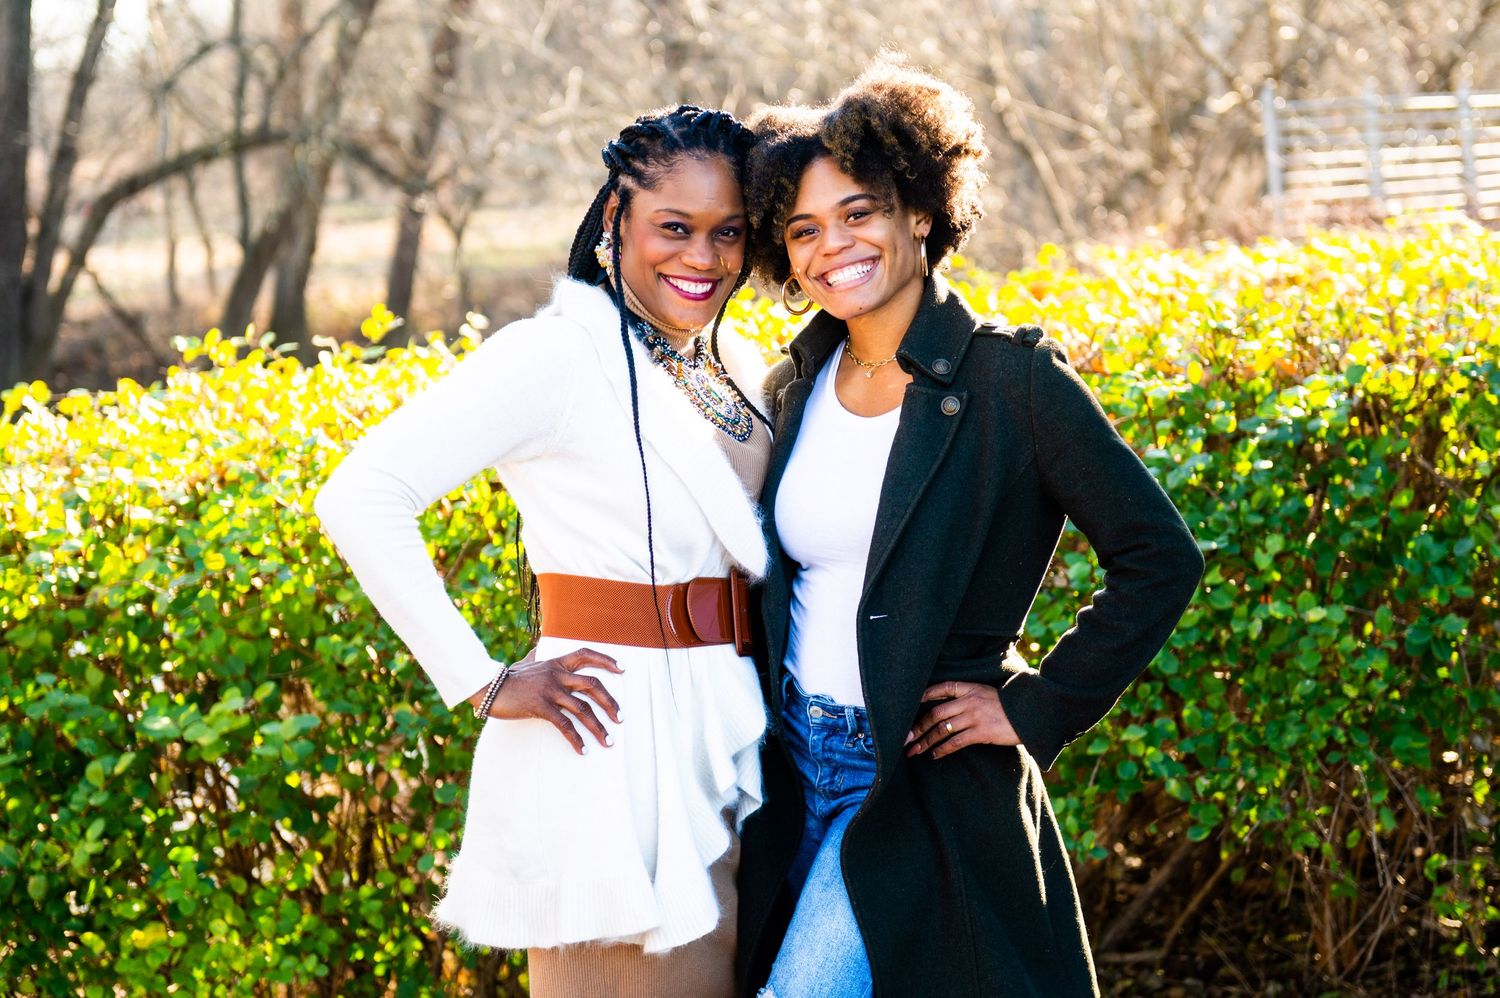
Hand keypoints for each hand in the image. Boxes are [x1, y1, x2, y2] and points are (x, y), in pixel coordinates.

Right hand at [468, 647, 622, 754]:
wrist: (488, 687)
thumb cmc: (509, 679)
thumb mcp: (527, 664)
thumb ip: (538, 658)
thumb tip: (540, 650)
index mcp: (556, 663)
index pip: (586, 654)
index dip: (606, 660)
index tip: (622, 669)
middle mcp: (556, 674)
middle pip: (592, 685)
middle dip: (610, 702)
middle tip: (620, 718)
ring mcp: (549, 689)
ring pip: (582, 708)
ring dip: (598, 726)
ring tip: (608, 741)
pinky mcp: (540, 705)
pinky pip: (564, 724)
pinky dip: (576, 738)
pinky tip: (583, 749)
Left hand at [904, 680, 1019, 759]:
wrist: (1031, 714)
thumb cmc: (1010, 706)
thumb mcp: (988, 694)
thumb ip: (969, 697)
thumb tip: (948, 709)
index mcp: (970, 688)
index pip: (942, 687)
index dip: (924, 695)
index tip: (909, 704)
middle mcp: (969, 700)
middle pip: (935, 713)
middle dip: (917, 727)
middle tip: (905, 738)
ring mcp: (974, 716)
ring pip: (942, 729)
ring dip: (925, 741)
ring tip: (915, 751)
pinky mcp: (981, 732)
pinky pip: (955, 742)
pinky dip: (942, 750)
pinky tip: (934, 756)